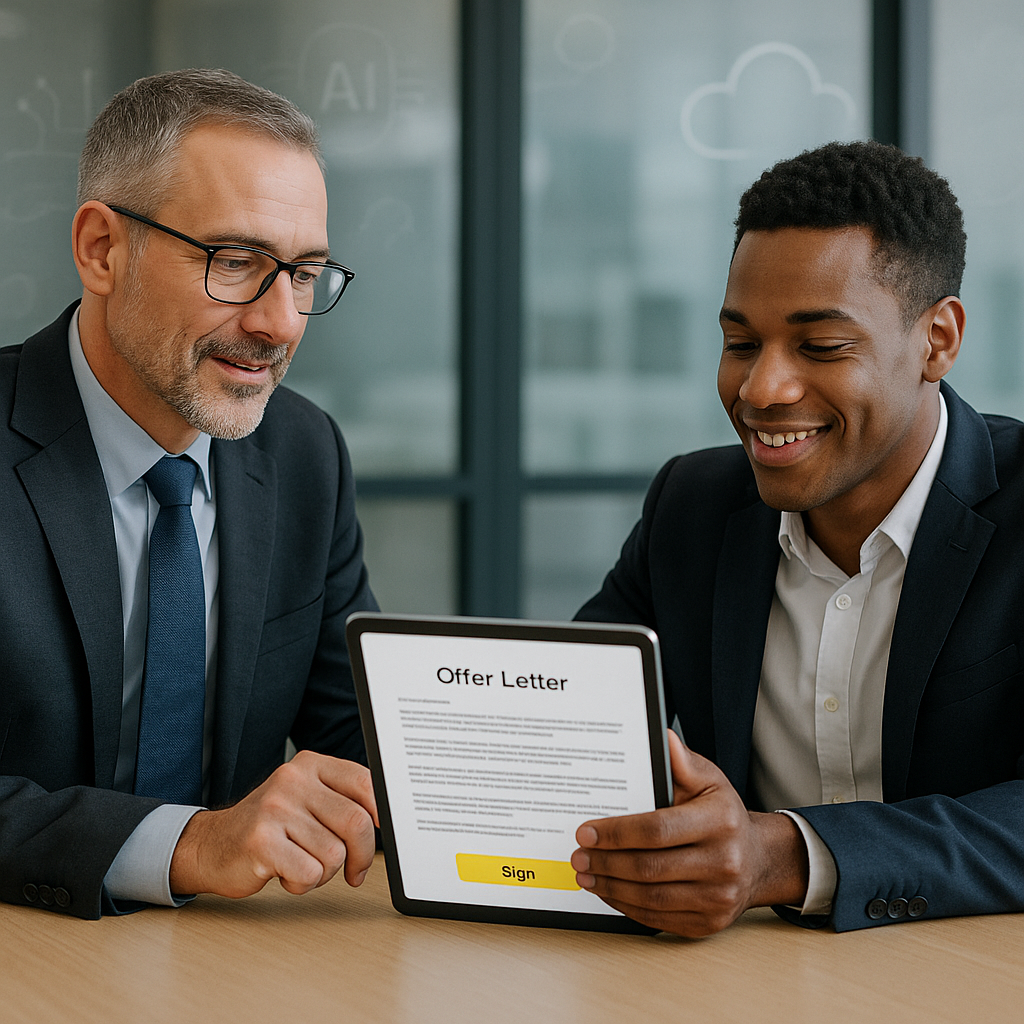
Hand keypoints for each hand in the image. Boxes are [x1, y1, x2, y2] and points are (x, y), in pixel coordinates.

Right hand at [169, 750, 377, 898]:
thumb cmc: (270, 827)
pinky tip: (286, 874)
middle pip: (356, 822)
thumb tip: (387, 818)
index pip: (364, 781)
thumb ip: (341, 800)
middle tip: (353, 871)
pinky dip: (304, 884)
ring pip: (334, 854)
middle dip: (361, 855)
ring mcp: (275, 809)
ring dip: (325, 872)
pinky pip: (309, 873)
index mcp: (309, 765)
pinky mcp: (261, 841)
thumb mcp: (305, 799)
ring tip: (302, 864)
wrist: (211, 845)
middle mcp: (292, 780)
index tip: (381, 831)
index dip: (381, 811)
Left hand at [570, 730, 808, 935]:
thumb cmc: (725, 815)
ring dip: (611, 887)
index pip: (657, 829)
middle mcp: (724, 862)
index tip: (587, 832)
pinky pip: (659, 918)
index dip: (617, 833)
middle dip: (606, 862)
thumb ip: (683, 762)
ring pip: (652, 898)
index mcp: (720, 822)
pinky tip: (610, 891)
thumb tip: (664, 738)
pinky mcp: (709, 923)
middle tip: (579, 856)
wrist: (758, 860)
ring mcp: (718, 897)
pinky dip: (628, 906)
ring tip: (586, 874)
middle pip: (650, 867)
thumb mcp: (710, 781)